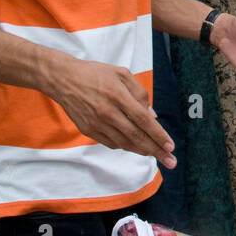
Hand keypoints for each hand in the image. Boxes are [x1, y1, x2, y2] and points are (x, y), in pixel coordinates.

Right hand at [45, 56, 176, 167]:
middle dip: (156, 151)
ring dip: (142, 151)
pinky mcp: (88, 130)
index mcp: (118, 96)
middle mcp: (107, 113)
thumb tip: (152, 115)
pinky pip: (111, 143)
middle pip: (136, 137)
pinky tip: (135, 146)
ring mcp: (96, 124)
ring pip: (124, 143)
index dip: (158, 135)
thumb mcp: (121, 74)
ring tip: (156, 155)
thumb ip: (140, 93)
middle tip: (171, 162)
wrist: (63, 80)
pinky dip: (125, 146)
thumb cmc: (95, 74)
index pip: (143, 120)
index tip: (171, 146)